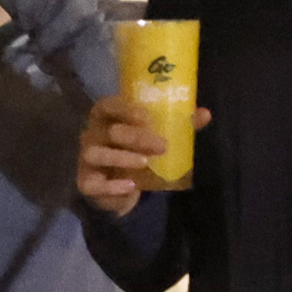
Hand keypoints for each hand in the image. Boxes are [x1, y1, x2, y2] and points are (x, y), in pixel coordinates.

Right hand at [75, 92, 182, 216]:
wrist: (122, 185)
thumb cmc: (137, 151)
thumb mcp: (157, 136)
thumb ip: (179, 125)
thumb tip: (205, 113)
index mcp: (108, 117)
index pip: (108, 105)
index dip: (125, 109)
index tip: (147, 117)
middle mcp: (93, 134)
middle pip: (110, 131)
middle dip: (136, 137)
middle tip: (162, 146)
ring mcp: (86, 159)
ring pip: (96, 153)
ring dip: (122, 158)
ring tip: (145, 163)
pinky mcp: (86, 182)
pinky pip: (93, 184)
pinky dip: (111, 186)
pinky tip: (131, 186)